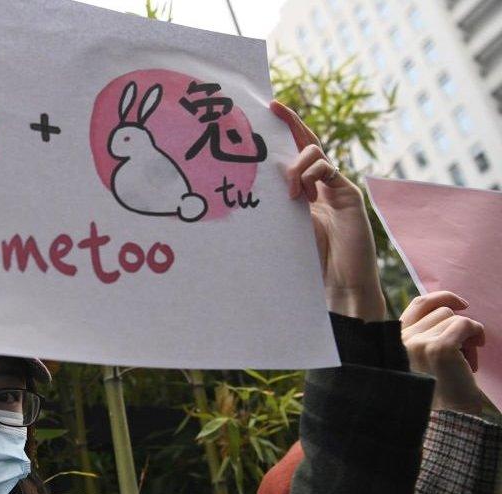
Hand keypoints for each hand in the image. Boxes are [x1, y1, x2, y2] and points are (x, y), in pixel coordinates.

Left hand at [271, 101, 385, 321]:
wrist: (341, 285)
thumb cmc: (310, 262)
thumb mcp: (284, 229)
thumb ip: (274, 208)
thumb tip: (244, 189)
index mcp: (305, 192)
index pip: (294, 154)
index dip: (285, 131)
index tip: (267, 110)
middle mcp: (321, 186)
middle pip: (307, 145)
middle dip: (292, 124)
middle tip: (273, 107)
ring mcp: (337, 188)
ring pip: (316, 155)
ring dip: (297, 163)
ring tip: (287, 188)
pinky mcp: (349, 196)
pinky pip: (328, 170)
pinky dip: (312, 174)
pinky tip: (301, 192)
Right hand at [401, 291, 486, 413]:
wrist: (448, 418)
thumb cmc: (442, 390)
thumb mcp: (425, 359)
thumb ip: (426, 335)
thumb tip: (452, 307)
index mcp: (396, 341)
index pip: (419, 305)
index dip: (442, 297)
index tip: (462, 304)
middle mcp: (402, 340)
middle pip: (441, 311)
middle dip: (458, 326)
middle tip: (464, 351)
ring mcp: (419, 343)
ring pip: (453, 317)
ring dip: (468, 335)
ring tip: (466, 361)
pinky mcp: (439, 348)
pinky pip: (465, 325)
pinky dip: (476, 336)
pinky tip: (473, 358)